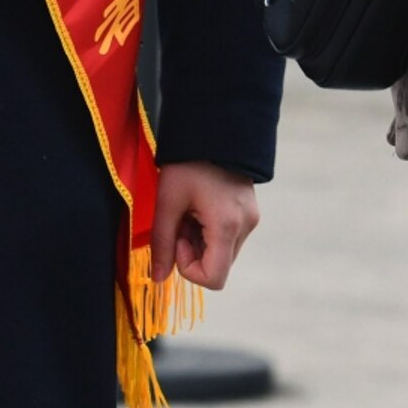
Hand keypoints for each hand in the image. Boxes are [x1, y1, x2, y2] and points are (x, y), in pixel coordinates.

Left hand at [151, 160, 260, 292]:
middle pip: (218, 266)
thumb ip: (162, 244)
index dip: (189, 268)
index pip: (214, 278)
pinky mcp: (249, 212)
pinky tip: (200, 207)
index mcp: (227, 226)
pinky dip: (210, 231)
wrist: (214, 128)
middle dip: (193, 251)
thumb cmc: (187, 162)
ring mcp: (250, 219)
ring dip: (201, 241)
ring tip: (189, 211)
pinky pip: (228, 237)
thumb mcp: (167, 202)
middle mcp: (245, 226)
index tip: (178, 238)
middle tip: (180, 220)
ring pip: (222, 252)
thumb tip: (156, 279)